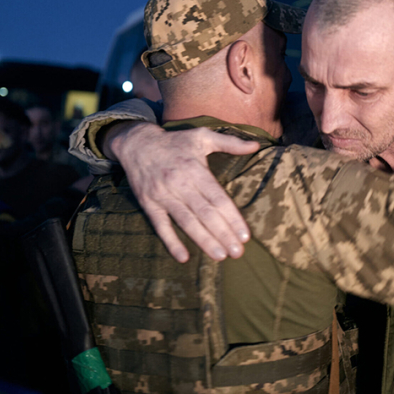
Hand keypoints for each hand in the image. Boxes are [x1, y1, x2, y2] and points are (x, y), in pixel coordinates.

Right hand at [104, 121, 259, 262]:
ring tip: (220, 256)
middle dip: (223, 234)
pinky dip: (171, 242)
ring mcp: (163, 195)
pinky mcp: (149, 204)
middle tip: (238, 252)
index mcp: (195, 169)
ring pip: (186, 222)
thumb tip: (256, 146)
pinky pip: (161, 226)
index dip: (232, 218)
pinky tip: (184, 257)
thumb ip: (230, 143)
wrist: (137, 143)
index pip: (218, 198)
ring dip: (204, 241)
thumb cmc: (175, 142)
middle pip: (205, 213)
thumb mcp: (202, 136)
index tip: (245, 235)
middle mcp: (179, 183)